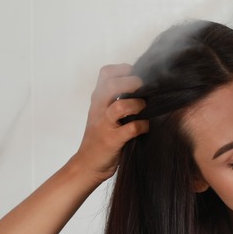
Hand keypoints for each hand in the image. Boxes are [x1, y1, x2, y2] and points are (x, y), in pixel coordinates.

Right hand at [71, 64, 148, 181]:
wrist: (87, 164)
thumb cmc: (100, 137)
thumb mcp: (101, 113)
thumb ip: (114, 98)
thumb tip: (142, 86)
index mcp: (97, 100)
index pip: (105, 73)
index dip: (122, 69)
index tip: (135, 73)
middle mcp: (99, 109)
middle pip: (111, 85)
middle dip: (132, 83)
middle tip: (143, 87)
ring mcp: (104, 125)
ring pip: (120, 106)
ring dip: (137, 105)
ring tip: (143, 108)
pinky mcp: (112, 140)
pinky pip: (131, 129)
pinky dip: (143, 125)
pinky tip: (145, 126)